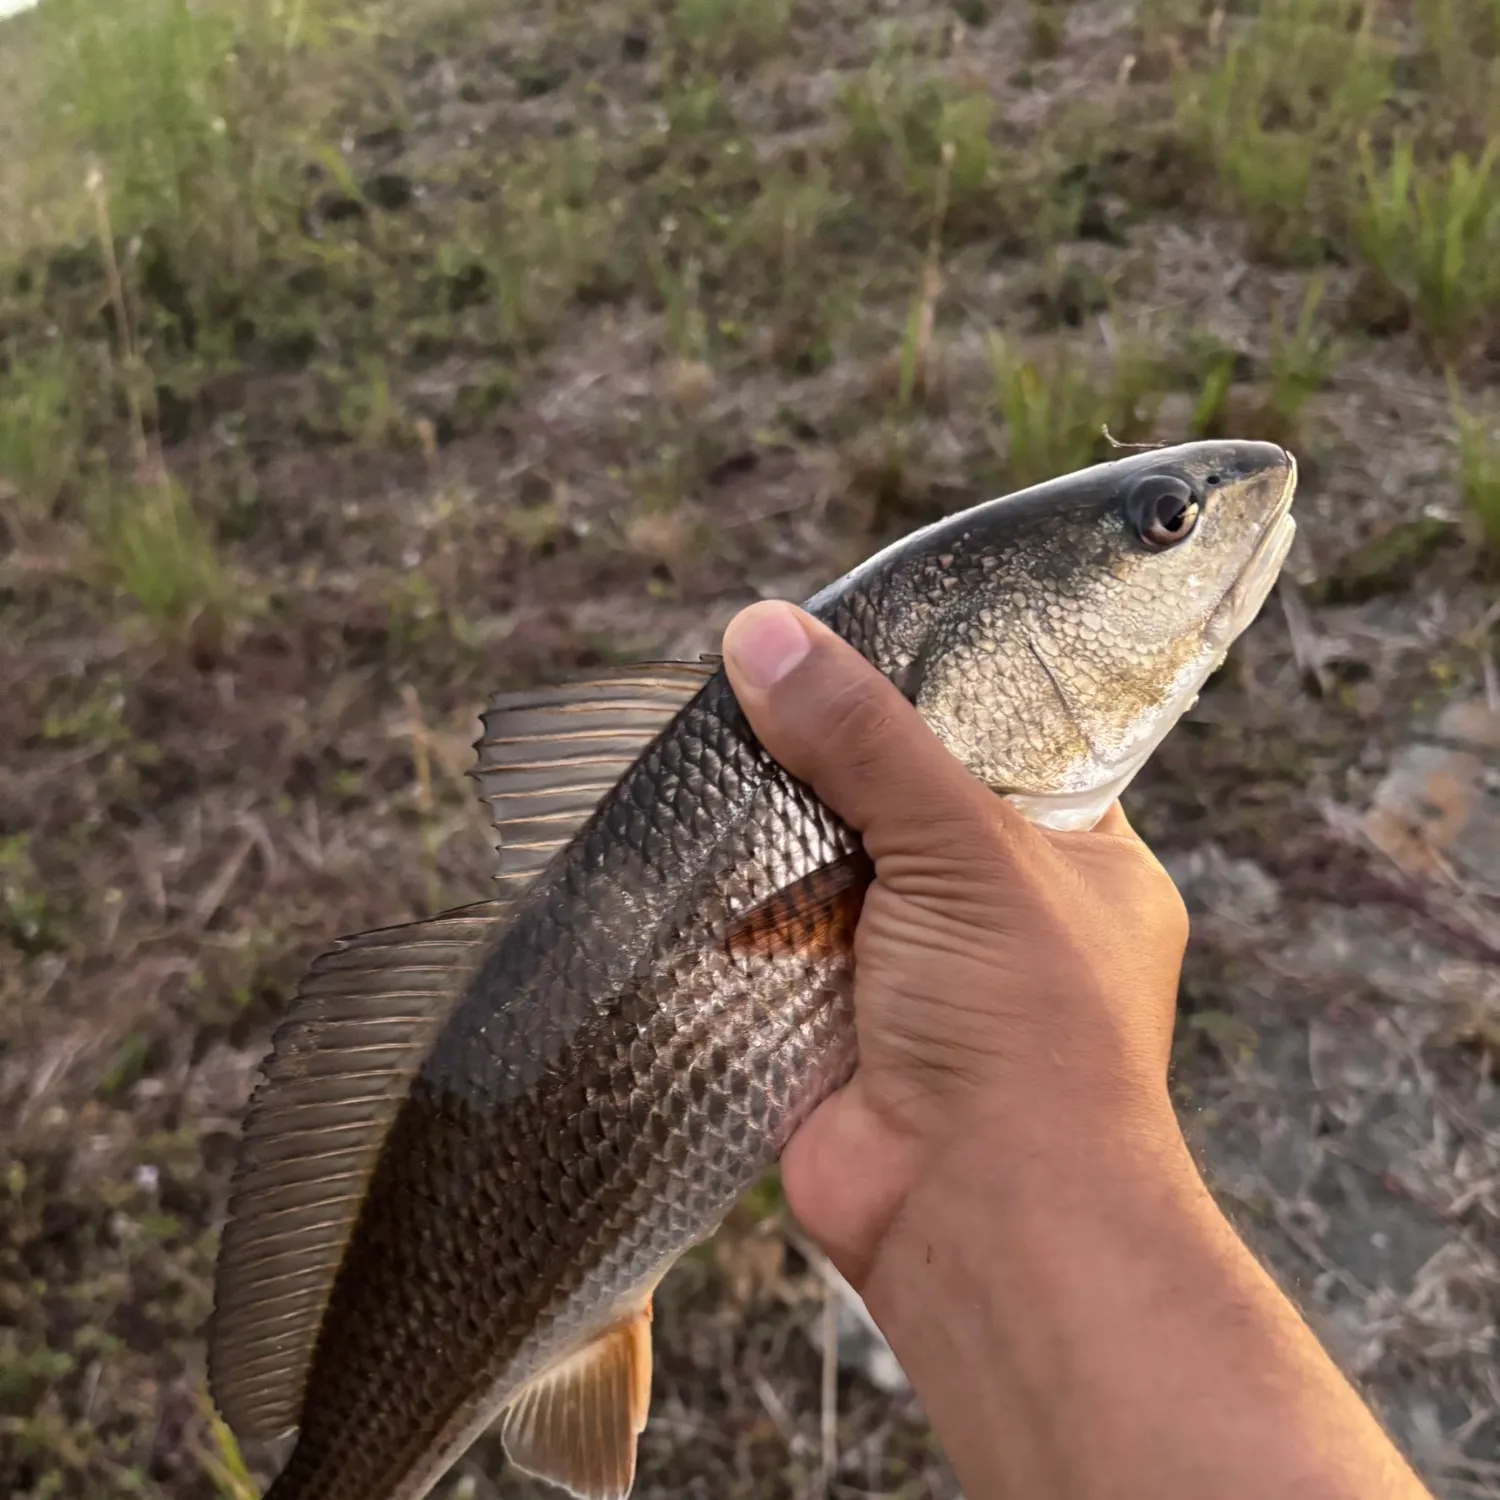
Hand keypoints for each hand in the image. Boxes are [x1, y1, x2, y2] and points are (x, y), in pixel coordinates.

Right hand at [721, 599, 1193, 1285]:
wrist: (978, 1222)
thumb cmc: (1028, 1037)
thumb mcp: (965, 849)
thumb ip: (868, 741)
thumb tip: (766, 637)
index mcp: (1076, 858)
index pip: (1007, 741)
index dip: (934, 690)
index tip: (858, 636)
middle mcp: (994, 909)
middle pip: (897, 799)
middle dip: (833, 762)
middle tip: (764, 684)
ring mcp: (909, 968)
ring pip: (824, 867)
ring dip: (775, 835)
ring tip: (714, 749)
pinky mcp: (829, 1019)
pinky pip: (767, 940)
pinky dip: (731, 910)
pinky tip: (687, 847)